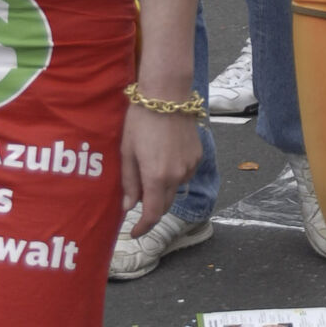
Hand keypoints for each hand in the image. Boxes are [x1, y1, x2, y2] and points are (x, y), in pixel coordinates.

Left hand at [120, 103, 201, 235]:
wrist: (168, 95)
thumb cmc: (141, 120)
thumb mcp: (127, 151)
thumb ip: (129, 182)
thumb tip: (129, 207)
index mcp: (156, 177)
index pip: (152, 214)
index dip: (143, 227)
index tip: (134, 232)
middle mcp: (177, 176)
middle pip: (165, 205)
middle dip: (152, 208)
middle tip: (137, 200)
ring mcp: (190, 166)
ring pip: (175, 190)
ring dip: (163, 190)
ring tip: (149, 170)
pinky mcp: (197, 156)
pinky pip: (184, 175)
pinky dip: (173, 176)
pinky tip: (164, 158)